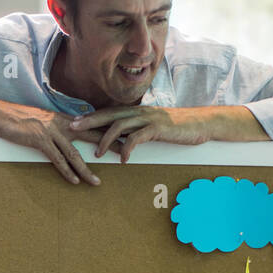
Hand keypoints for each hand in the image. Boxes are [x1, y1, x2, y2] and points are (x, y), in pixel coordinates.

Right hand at [0, 103, 114, 184]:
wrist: (3, 115)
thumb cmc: (22, 120)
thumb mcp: (45, 121)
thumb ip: (60, 127)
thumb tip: (71, 134)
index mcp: (66, 119)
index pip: (93, 125)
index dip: (109, 132)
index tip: (125, 137)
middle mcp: (63, 124)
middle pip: (92, 136)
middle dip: (110, 145)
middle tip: (126, 154)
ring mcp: (52, 132)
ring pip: (74, 154)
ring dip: (86, 170)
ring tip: (96, 183)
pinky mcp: (41, 140)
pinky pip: (57, 159)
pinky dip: (66, 171)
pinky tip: (74, 181)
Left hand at [69, 105, 215, 162]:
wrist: (199, 123)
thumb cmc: (175, 127)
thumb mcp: (152, 126)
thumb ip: (136, 129)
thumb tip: (120, 138)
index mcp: (136, 111)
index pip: (108, 112)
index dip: (91, 116)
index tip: (75, 121)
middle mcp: (139, 112)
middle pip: (109, 115)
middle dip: (89, 121)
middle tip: (73, 128)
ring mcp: (148, 119)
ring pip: (120, 126)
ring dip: (106, 140)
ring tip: (97, 153)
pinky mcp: (157, 128)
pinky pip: (138, 138)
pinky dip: (128, 149)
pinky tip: (123, 161)